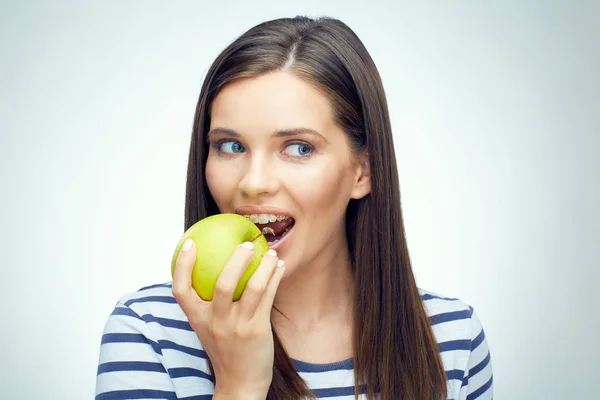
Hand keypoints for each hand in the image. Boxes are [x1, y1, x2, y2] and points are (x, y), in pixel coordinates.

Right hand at [172, 239, 284, 397]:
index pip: (180, 290)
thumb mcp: (208, 326)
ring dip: (264, 266)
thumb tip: (213, 266)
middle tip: (247, 244)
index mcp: (197, 319)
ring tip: (271, 252)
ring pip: (252, 288)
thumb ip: (208, 303)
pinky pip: (268, 297)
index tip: (189, 243)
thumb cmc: (225, 346)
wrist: (240, 382)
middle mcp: (215, 322)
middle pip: (222, 283)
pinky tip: (279, 267)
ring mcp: (237, 327)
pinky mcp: (257, 330)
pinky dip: (274, 278)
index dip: (183, 265)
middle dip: (236, 259)